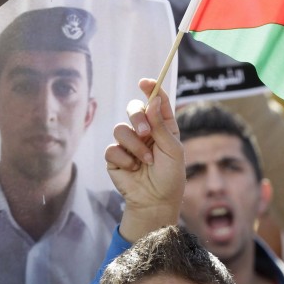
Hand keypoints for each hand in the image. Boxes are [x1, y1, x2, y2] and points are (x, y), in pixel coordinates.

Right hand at [106, 78, 183, 241]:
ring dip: (134, 146)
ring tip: (145, 162)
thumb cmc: (169, 177)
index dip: (151, 89)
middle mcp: (145, 133)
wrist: (155, 202)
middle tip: (146, 132)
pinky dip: (124, 159)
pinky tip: (133, 170)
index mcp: (163, 128)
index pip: (156, 102)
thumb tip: (153, 100)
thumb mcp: (172, 150)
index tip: (146, 82)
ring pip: (120, 129)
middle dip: (137, 116)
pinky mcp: (115, 157)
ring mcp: (128, 144)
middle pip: (133, 109)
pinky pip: (112, 148)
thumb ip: (161, 125)